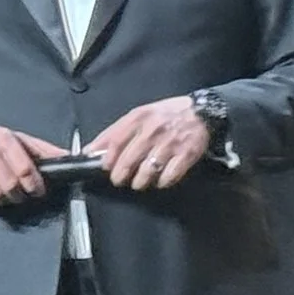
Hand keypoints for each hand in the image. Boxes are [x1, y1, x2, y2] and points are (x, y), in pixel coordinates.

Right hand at [0, 125, 63, 206]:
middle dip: (18, 195)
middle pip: (10, 186)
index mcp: (4, 140)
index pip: (25, 170)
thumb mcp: (17, 138)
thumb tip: (67, 156)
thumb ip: (42, 149)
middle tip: (18, 194)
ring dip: (0, 199)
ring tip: (0, 191)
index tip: (37, 190)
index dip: (35, 185)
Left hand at [87, 97, 211, 189]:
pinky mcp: (186, 155)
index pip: (116, 141)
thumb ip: (116, 131)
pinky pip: (169, 175)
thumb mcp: (140, 114)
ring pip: (147, 170)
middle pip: (129, 159)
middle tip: (119, 180)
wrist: (202, 112)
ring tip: (138, 182)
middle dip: (120, 174)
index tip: (105, 167)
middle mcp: (153, 131)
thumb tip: (91, 149)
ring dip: (139, 181)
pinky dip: (162, 182)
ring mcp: (170, 144)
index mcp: (140, 118)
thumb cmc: (166, 115)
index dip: (108, 158)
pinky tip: (160, 181)